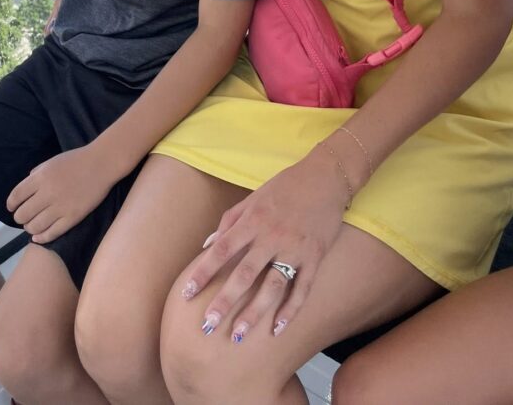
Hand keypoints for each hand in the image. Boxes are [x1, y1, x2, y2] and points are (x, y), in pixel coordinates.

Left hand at [6, 145, 114, 242]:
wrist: (101, 164)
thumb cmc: (76, 160)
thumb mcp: (51, 162)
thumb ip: (36, 174)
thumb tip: (25, 189)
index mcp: (41, 177)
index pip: (16, 196)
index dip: (11, 204)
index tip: (12, 208)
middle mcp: (47, 193)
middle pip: (23, 214)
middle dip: (20, 218)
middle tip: (23, 218)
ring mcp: (60, 207)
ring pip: (35, 226)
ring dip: (29, 228)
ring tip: (31, 227)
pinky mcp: (72, 217)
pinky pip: (52, 233)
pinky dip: (41, 238)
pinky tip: (38, 237)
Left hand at [182, 147, 348, 341]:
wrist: (326, 178)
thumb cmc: (285, 187)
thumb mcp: (253, 198)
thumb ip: (229, 221)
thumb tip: (206, 245)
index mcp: (253, 220)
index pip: (222, 249)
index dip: (203, 271)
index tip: (187, 292)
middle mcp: (271, 236)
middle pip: (244, 273)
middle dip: (225, 301)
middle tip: (208, 325)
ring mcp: (295, 248)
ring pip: (272, 286)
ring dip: (254, 312)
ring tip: (238, 335)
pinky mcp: (315, 257)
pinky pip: (302, 288)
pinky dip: (290, 310)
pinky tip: (277, 329)